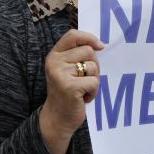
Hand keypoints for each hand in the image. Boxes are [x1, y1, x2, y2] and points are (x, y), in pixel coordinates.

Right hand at [40, 30, 103, 153]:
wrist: (57, 118)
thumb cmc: (67, 93)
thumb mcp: (67, 70)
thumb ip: (78, 55)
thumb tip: (100, 45)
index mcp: (54, 55)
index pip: (72, 35)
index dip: (89, 37)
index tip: (100, 46)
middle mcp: (54, 62)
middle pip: (88, 51)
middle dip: (94, 65)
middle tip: (85, 79)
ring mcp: (61, 74)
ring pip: (93, 66)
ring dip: (93, 80)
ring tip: (83, 90)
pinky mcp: (70, 87)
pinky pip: (94, 81)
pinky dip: (94, 91)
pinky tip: (83, 98)